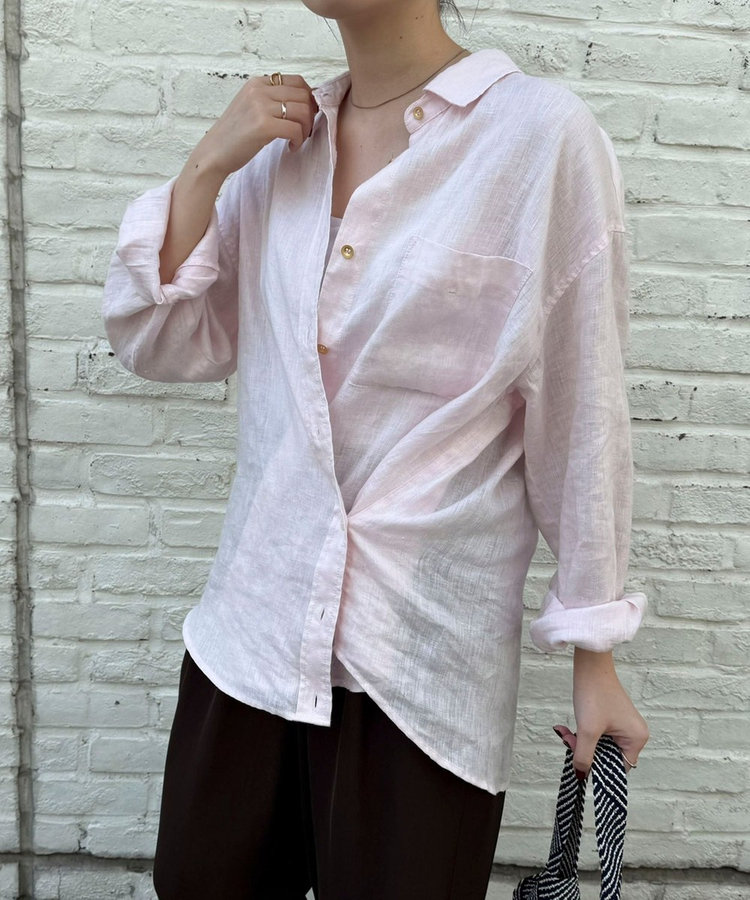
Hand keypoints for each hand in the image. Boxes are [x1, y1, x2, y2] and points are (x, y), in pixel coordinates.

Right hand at [193, 72, 319, 179]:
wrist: (213, 153)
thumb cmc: (234, 136)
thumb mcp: (251, 108)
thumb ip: (272, 101)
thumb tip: (304, 103)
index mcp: (257, 83)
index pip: (297, 82)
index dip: (308, 100)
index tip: (306, 116)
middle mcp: (259, 90)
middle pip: (304, 95)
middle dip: (310, 115)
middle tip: (304, 131)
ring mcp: (260, 106)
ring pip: (303, 111)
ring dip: (306, 129)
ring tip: (296, 140)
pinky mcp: (263, 125)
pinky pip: (295, 129)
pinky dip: (299, 140)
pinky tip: (291, 147)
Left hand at [553, 648, 648, 778]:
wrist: (590, 666)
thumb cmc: (594, 695)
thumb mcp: (587, 730)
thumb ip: (584, 756)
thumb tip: (581, 775)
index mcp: (636, 739)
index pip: (618, 768)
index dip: (598, 768)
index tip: (580, 762)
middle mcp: (633, 733)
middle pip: (606, 756)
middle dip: (584, 751)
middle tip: (568, 741)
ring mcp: (623, 725)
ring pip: (598, 745)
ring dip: (580, 741)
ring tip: (565, 732)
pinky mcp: (611, 718)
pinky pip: (596, 734)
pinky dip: (582, 733)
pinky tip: (566, 728)